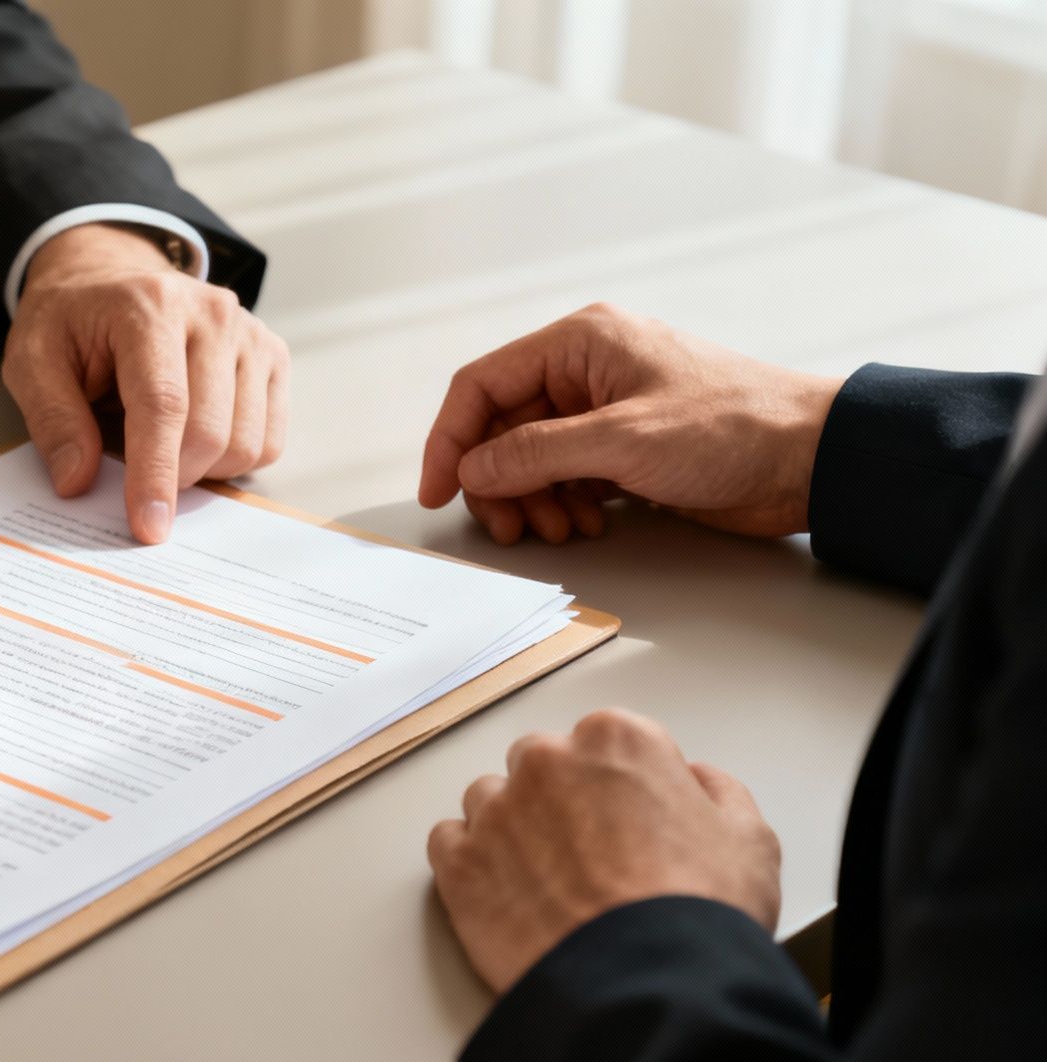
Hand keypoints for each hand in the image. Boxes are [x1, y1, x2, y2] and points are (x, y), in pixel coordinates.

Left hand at [4, 223, 289, 542]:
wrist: (109, 281)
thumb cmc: (71, 324)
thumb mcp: (32, 360)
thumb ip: (53, 420)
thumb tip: (78, 482)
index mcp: (149, 306)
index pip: (163, 404)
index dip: (155, 474)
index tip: (148, 527)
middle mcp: (212, 313)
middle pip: (210, 432)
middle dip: (172, 477)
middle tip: (132, 469)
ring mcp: (249, 333)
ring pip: (246, 444)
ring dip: (202, 469)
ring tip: (160, 440)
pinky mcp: (271, 355)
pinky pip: (268, 441)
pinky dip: (231, 459)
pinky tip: (194, 436)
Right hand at [418, 303, 845, 543]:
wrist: (812, 458)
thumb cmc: (734, 427)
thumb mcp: (621, 441)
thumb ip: (535, 453)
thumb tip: (473, 467)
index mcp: (580, 342)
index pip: (482, 385)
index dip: (450, 439)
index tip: (438, 490)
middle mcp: (585, 370)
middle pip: (502, 428)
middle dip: (499, 481)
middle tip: (509, 527)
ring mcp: (605, 410)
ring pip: (531, 458)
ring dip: (532, 499)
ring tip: (559, 530)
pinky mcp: (625, 448)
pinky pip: (566, 476)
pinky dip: (562, 504)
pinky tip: (586, 523)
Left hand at [427, 709, 781, 992]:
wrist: (647, 990)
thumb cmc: (698, 916)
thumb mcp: (749, 843)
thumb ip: (718, 794)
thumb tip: (697, 782)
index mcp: (617, 741)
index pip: (606, 743)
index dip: (621, 787)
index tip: (630, 822)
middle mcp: (547, 762)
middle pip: (542, 765)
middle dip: (560, 801)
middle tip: (591, 857)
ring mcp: (496, 811)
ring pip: (491, 801)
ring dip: (511, 830)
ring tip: (549, 885)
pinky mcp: (458, 863)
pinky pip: (449, 844)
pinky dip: (470, 864)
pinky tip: (506, 896)